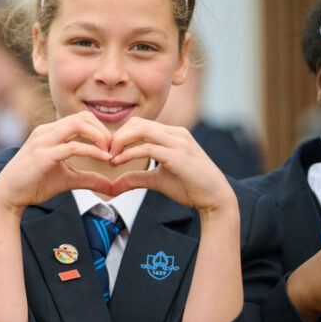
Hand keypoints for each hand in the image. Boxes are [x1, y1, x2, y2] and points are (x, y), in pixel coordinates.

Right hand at [0, 112, 114, 213]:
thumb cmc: (33, 184)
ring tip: (108, 153)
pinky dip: (92, 151)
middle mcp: (45, 131)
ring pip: (78, 124)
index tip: (110, 149)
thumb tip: (112, 186)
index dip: (100, 130)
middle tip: (113, 149)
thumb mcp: (67, 179)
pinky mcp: (43, 155)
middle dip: (103, 131)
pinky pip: (73, 146)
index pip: (81, 118)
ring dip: (99, 136)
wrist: (8, 195)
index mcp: (50, 132)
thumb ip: (89, 179)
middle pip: (83, 117)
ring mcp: (43, 141)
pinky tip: (103, 159)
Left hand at [107, 118, 235, 213]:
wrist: (215, 198)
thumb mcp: (156, 180)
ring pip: (141, 129)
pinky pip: (148, 147)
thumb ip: (135, 178)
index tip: (108, 151)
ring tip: (111, 156)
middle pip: (137, 123)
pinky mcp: (178, 155)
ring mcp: (178, 142)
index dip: (120, 135)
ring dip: (121, 141)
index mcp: (172, 134)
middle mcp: (176, 133)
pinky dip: (129, 153)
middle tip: (105, 153)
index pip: (139, 124)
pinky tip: (119, 162)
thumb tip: (113, 185)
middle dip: (117, 136)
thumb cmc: (189, 186)